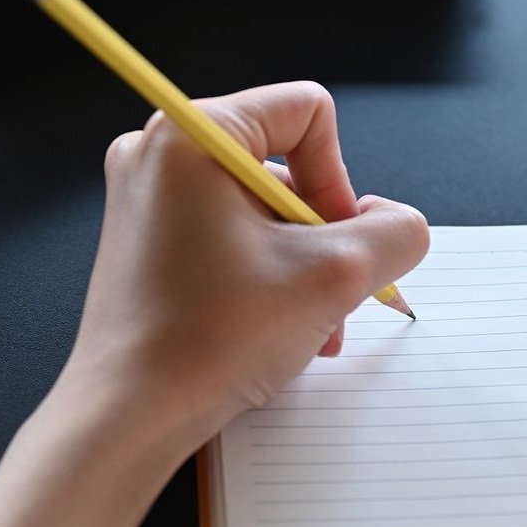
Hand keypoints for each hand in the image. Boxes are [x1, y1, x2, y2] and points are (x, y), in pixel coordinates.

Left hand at [48, 80, 429, 459]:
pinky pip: (226, 234)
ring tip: (306, 327)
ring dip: (298, 265)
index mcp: (192, 135)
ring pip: (259, 207)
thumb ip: (393, 234)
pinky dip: (261, 274)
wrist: (128, 415)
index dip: (339, 178)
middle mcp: (159, 152)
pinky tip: (271, 329)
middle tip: (327, 297)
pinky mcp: (143, 239)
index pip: (306, 112)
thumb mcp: (333, 279)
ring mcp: (146, 197)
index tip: (332, 244)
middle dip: (321, 235)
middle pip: (285, 164)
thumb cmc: (209, 342)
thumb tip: (398, 223)